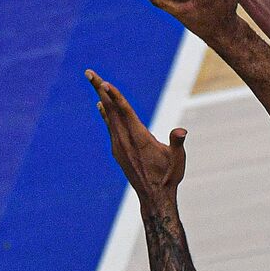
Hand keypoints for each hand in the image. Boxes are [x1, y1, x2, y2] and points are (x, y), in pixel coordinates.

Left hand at [86, 69, 185, 203]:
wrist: (154, 198)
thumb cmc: (169, 176)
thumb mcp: (178, 159)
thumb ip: (177, 143)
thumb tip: (180, 131)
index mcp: (139, 138)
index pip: (124, 112)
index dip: (114, 96)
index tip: (103, 83)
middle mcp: (125, 140)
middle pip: (111, 109)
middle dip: (100, 89)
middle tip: (89, 73)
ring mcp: (119, 146)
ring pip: (109, 116)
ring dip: (102, 98)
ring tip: (95, 83)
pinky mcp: (118, 151)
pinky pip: (110, 127)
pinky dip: (105, 114)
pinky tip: (101, 107)